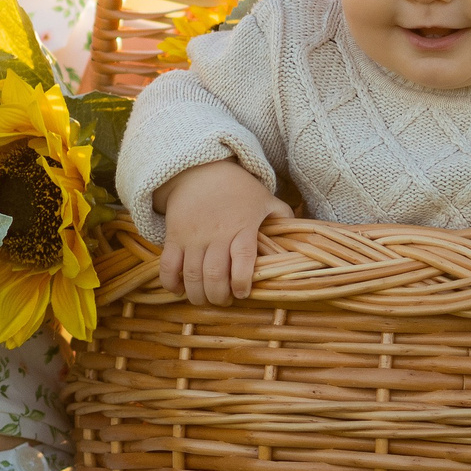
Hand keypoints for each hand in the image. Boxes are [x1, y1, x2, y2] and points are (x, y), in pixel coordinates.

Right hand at [156, 160, 292, 304]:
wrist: (200, 169)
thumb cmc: (237, 188)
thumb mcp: (264, 198)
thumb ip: (282, 216)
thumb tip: (301, 234)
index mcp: (242, 227)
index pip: (243, 260)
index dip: (242, 282)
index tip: (242, 293)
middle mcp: (217, 235)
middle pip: (215, 275)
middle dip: (218, 297)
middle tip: (223, 301)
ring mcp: (193, 237)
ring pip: (191, 275)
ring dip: (197, 294)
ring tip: (204, 298)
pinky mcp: (174, 236)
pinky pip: (168, 265)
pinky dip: (171, 282)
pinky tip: (179, 289)